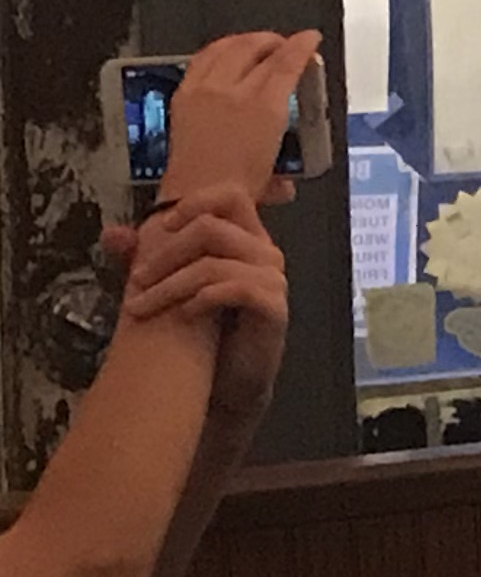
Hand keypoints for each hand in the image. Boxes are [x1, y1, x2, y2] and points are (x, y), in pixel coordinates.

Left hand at [110, 197, 293, 396]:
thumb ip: (144, 257)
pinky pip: (235, 289)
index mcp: (246, 238)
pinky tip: (183, 314)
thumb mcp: (172, 285)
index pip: (231, 196)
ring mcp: (273, 279)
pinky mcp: (274, 307)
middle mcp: (264, 252)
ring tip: (141, 307)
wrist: (229, 379)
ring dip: (168, 285)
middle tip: (135, 281)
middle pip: (211, 227)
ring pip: (213, 263)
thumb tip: (110, 234)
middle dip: (164, 254)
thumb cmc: (204, 329)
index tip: (162, 227)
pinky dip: (200, 299)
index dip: (195, 202)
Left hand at [159, 30, 319, 208]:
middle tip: (284, 44)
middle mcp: (233, 91)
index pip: (286, 62)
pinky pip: (201, 60)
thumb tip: (284, 182)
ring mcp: (205, 90)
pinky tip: (223, 55)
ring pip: (226, 48)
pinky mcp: (183, 95)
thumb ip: (283, 172)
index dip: (302, 46)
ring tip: (254, 44)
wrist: (193, 197)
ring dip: (245, 40)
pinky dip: (217, 51)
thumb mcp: (272, 175)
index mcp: (263, 107)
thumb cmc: (234, 189)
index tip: (310, 39)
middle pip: (255, 48)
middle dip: (273, 40)